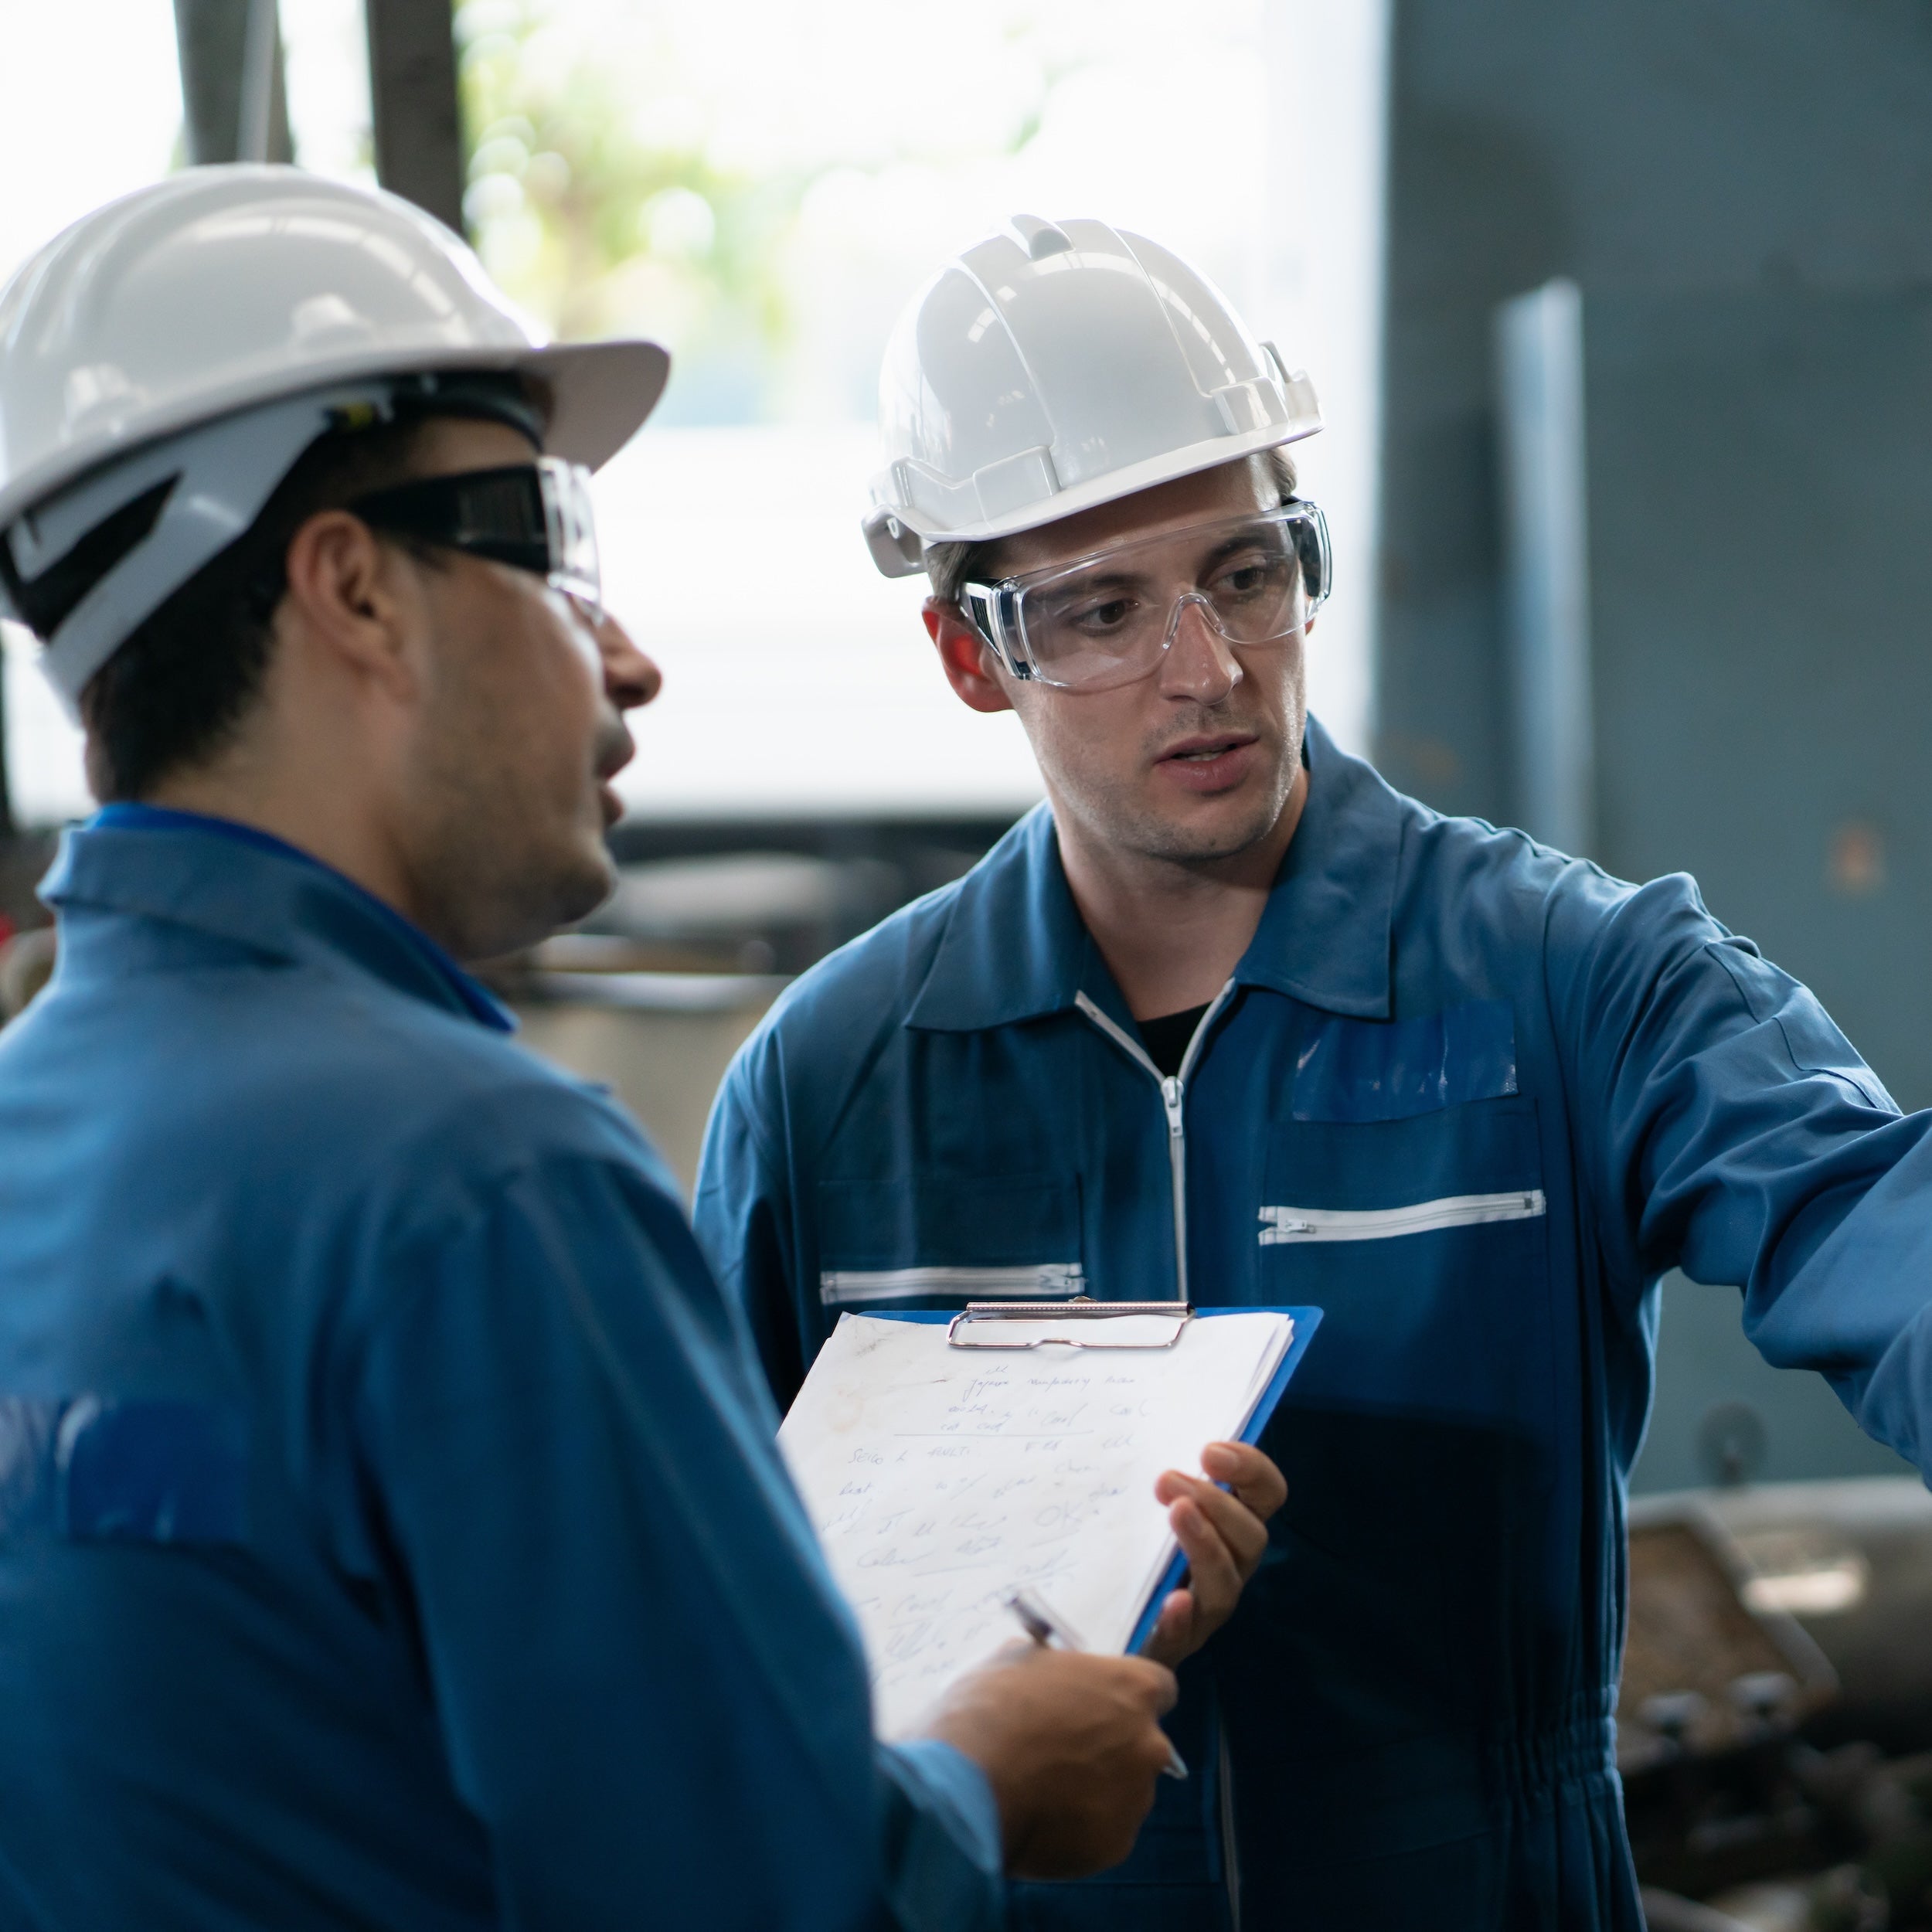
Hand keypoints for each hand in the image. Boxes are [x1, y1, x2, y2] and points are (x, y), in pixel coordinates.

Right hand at [917, 1643, 1177, 1878]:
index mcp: (1132, 1687)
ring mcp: (1135, 1798)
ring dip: (1096, 1789)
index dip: (1126, 1696)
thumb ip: (1051, 1666)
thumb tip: (1045, 1667)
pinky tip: (1042, 1819)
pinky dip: (1081, 1828)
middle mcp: (1148, 1742)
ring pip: (1125, 1791)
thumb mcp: (1017, 1660)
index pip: (1158, 1687)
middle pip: (1143, 1743)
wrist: (964, 1788)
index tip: (1100, 1705)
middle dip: (1112, 1746)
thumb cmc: (989, 1713)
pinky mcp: (1117, 1846)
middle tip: (1062, 1750)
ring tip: (1043, 1789)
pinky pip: (1105, 1832)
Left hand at [1138, 1441, 1286, 1667]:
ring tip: (1176, 1516)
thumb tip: (1145, 1425)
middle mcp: (1229, 1568)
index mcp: (1230, 1526)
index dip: (1250, 1467)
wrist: (1098, 1617)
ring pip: (1225, 1585)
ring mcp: (1204, 1611)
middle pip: (1251, 1537)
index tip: (1210, 1450)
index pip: (1265, 1493)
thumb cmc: (1130, 1543)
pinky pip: (1183, 1637)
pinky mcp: (1171, 1646)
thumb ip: (1163, 1474)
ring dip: (1205, 1546)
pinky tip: (1171, 1601)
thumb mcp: (1149, 1502)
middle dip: (1216, 1503)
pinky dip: (1181, 1619)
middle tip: (1167, 1480)